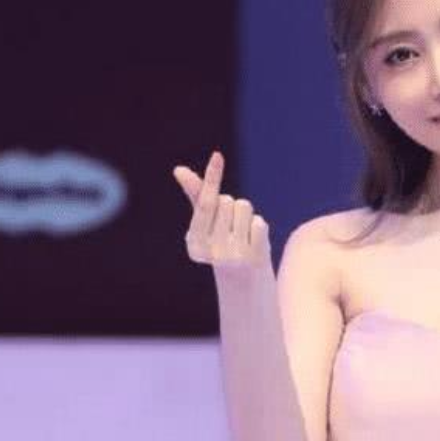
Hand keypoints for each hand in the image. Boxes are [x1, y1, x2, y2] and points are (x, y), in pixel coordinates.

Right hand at [173, 151, 271, 273]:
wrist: (245, 285)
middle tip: (232, 229)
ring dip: (247, 216)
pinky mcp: (254, 258)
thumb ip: (196, 197)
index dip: (212, 178)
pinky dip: (259, 227)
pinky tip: (255, 242)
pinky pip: (259, 223)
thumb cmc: (223, 246)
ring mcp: (234, 256)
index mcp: (195, 242)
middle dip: (232, 208)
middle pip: (228, 201)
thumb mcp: (208, 224)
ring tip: (243, 235)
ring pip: (244, 208)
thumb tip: (180, 170)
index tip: (218, 156)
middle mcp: (211, 250)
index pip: (205, 203)